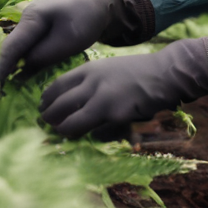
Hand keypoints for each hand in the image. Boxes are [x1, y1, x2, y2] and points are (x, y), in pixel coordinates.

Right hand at [0, 0, 153, 87]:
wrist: (100, 4)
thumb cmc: (86, 19)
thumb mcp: (68, 40)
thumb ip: (44, 55)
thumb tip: (22, 68)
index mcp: (32, 17)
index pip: (12, 47)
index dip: (0, 68)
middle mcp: (26, 19)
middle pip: (11, 48)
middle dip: (0, 69)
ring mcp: (32, 25)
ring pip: (18, 50)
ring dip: (8, 68)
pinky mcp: (39, 32)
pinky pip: (27, 49)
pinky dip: (21, 63)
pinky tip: (14, 79)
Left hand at [39, 37, 207, 139]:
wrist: (165, 72)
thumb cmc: (139, 72)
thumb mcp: (110, 69)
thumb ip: (92, 82)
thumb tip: (75, 99)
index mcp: (90, 69)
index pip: (58, 85)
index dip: (46, 98)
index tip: (42, 106)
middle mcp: (92, 83)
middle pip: (59, 104)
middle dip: (48, 116)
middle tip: (44, 123)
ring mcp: (103, 99)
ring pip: (71, 121)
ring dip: (62, 130)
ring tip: (58, 134)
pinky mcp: (115, 115)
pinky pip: (94, 131)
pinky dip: (88, 136)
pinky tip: (86, 138)